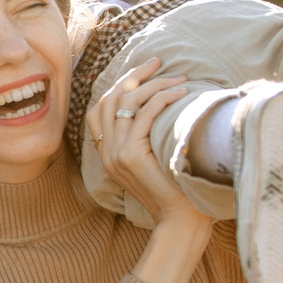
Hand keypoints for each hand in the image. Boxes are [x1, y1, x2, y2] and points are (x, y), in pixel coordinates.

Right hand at [89, 58, 209, 230]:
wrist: (179, 220)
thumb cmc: (176, 190)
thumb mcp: (154, 159)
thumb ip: (147, 138)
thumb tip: (160, 106)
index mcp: (106, 152)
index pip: (101, 107)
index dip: (121, 83)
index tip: (146, 70)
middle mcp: (106, 152)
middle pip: (111, 98)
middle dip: (135, 75)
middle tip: (159, 62)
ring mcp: (115, 154)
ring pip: (128, 103)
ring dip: (154, 85)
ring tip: (179, 79)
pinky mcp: (130, 156)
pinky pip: (145, 115)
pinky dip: (163, 99)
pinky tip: (181, 94)